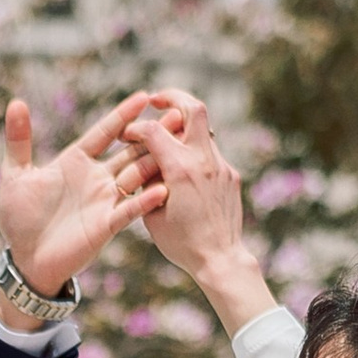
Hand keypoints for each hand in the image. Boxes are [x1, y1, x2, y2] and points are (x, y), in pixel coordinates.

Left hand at [0, 91, 166, 304]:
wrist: (26, 260)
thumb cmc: (19, 218)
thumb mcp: (16, 175)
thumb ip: (18, 140)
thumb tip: (15, 103)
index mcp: (75, 161)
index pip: (104, 132)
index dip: (123, 115)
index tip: (143, 96)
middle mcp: (96, 177)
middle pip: (130, 150)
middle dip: (152, 134)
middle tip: (177, 116)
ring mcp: (104, 200)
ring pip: (136, 175)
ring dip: (156, 162)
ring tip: (178, 147)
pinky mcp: (106, 225)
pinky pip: (129, 209)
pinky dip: (144, 200)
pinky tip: (162, 190)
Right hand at [126, 93, 275, 335]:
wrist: (220, 259)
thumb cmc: (181, 243)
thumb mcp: (151, 215)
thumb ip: (146, 185)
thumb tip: (144, 164)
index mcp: (179, 169)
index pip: (153, 130)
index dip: (135, 128)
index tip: (126, 134)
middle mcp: (203, 160)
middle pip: (192, 108)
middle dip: (172, 97)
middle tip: (157, 100)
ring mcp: (221, 166)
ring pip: (204, 130)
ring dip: (184, 128)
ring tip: (169, 139)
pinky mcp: (231, 175)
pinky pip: (211, 153)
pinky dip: (195, 152)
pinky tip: (185, 171)